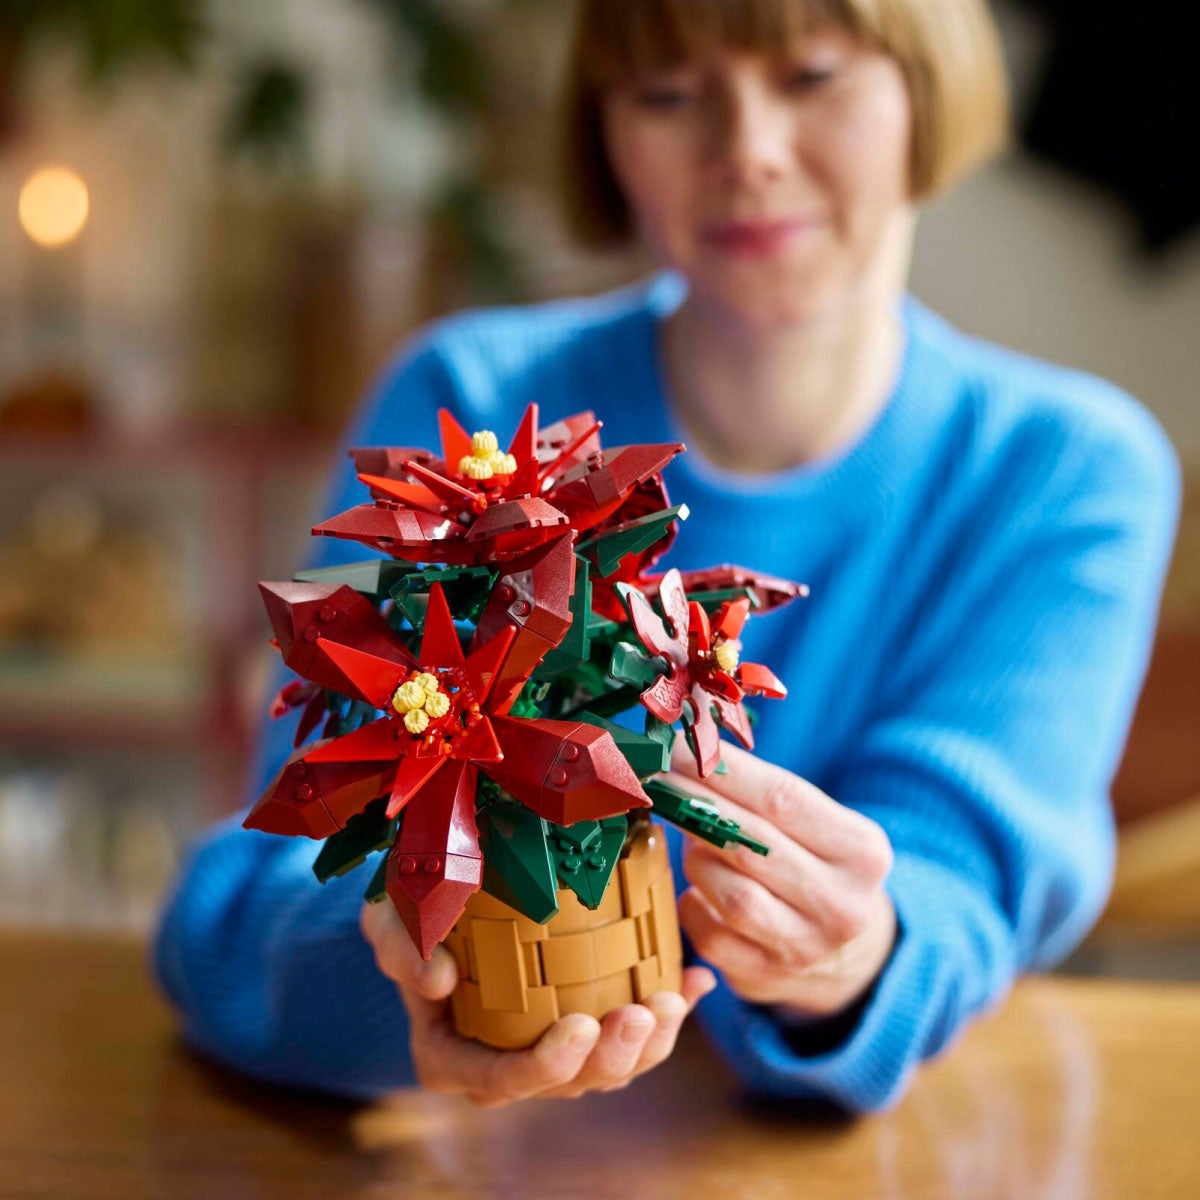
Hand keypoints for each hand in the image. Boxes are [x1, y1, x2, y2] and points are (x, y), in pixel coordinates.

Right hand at [360, 899, 716, 1106]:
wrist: (436, 901)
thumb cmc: (410, 914)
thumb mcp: (388, 920)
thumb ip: (402, 948)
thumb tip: (438, 981)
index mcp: (455, 1056)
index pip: (503, 1079)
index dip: (548, 1066)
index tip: (582, 1026)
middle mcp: (506, 1064)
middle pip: (570, 1080)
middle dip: (615, 1056)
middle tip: (644, 1011)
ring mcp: (549, 1045)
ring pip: (610, 1063)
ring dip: (652, 1039)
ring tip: (676, 997)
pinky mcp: (583, 1018)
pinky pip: (632, 1027)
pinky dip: (670, 1008)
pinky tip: (699, 980)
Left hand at [668, 737, 896, 1017]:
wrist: (847, 952)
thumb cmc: (816, 863)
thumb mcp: (817, 825)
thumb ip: (762, 791)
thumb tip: (685, 750)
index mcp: (862, 851)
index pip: (782, 798)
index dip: (722, 771)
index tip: (675, 746)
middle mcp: (843, 903)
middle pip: (752, 844)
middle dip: (694, 806)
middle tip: (654, 780)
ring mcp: (806, 948)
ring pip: (732, 895)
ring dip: (698, 860)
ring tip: (693, 839)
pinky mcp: (768, 978)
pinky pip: (711, 937)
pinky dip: (693, 905)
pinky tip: (696, 888)